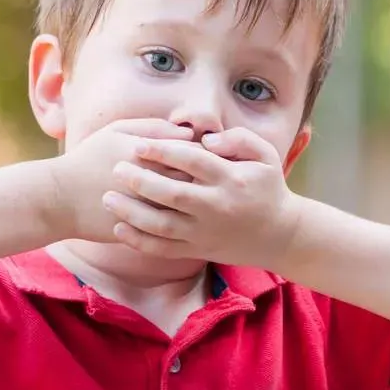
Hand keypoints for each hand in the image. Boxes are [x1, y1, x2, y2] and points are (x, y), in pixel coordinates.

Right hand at [47, 119, 194, 242]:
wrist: (59, 199)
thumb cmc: (88, 159)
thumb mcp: (116, 131)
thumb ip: (153, 127)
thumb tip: (189, 133)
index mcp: (149, 154)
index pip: (194, 153)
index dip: (203, 155)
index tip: (200, 158)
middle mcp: (152, 183)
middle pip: (196, 181)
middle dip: (202, 179)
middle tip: (202, 179)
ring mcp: (148, 210)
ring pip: (188, 207)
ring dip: (194, 203)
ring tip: (192, 198)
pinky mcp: (143, 232)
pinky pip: (172, 229)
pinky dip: (180, 222)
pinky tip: (178, 216)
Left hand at [102, 127, 299, 266]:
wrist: (281, 235)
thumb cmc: (268, 187)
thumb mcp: (265, 155)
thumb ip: (238, 138)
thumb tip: (205, 139)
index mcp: (231, 179)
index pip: (192, 161)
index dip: (163, 151)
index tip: (138, 144)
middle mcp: (216, 207)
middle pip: (172, 194)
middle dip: (141, 181)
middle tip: (116, 169)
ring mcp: (205, 232)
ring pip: (162, 225)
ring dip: (132, 213)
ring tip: (108, 198)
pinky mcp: (198, 250)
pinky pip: (164, 249)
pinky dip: (139, 242)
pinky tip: (118, 228)